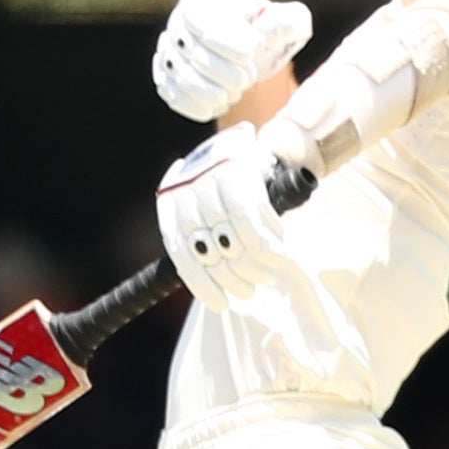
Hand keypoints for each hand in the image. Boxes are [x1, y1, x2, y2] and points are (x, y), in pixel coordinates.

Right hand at [152, 0, 311, 123]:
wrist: (254, 60)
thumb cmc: (271, 36)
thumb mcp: (290, 23)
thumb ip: (286, 21)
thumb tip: (263, 26)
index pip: (200, 16)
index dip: (225, 39)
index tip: (252, 52)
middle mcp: (180, 18)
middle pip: (189, 48)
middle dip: (223, 69)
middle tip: (248, 77)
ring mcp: (169, 48)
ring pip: (179, 73)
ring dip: (212, 89)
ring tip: (236, 92)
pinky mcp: (166, 77)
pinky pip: (172, 93)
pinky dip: (196, 104)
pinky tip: (219, 105)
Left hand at [155, 125, 292, 312]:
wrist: (252, 144)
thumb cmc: (229, 187)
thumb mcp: (207, 209)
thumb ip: (203, 239)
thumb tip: (213, 281)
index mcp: (170, 200)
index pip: (181, 252)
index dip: (202, 284)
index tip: (221, 304)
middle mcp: (186, 187)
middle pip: (207, 249)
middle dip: (232, 278)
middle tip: (249, 292)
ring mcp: (211, 178)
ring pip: (230, 240)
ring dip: (253, 266)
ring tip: (265, 276)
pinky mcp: (238, 173)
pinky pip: (251, 223)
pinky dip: (267, 246)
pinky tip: (278, 256)